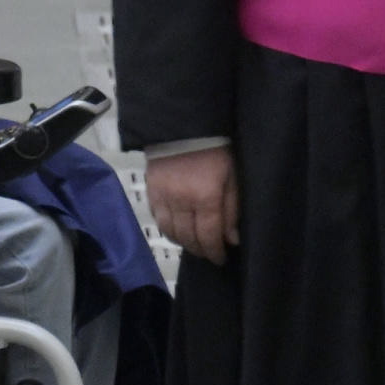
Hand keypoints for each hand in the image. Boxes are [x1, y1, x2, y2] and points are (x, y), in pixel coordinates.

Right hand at [145, 145, 237, 264]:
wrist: (185, 125)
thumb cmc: (216, 149)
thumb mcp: (232, 176)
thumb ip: (232, 208)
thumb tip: (231, 239)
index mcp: (206, 198)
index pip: (209, 236)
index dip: (214, 252)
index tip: (220, 259)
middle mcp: (182, 202)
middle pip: (189, 237)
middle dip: (200, 249)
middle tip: (209, 253)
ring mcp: (163, 197)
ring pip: (170, 232)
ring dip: (183, 242)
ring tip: (194, 244)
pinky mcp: (151, 191)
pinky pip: (158, 219)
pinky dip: (168, 229)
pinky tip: (177, 230)